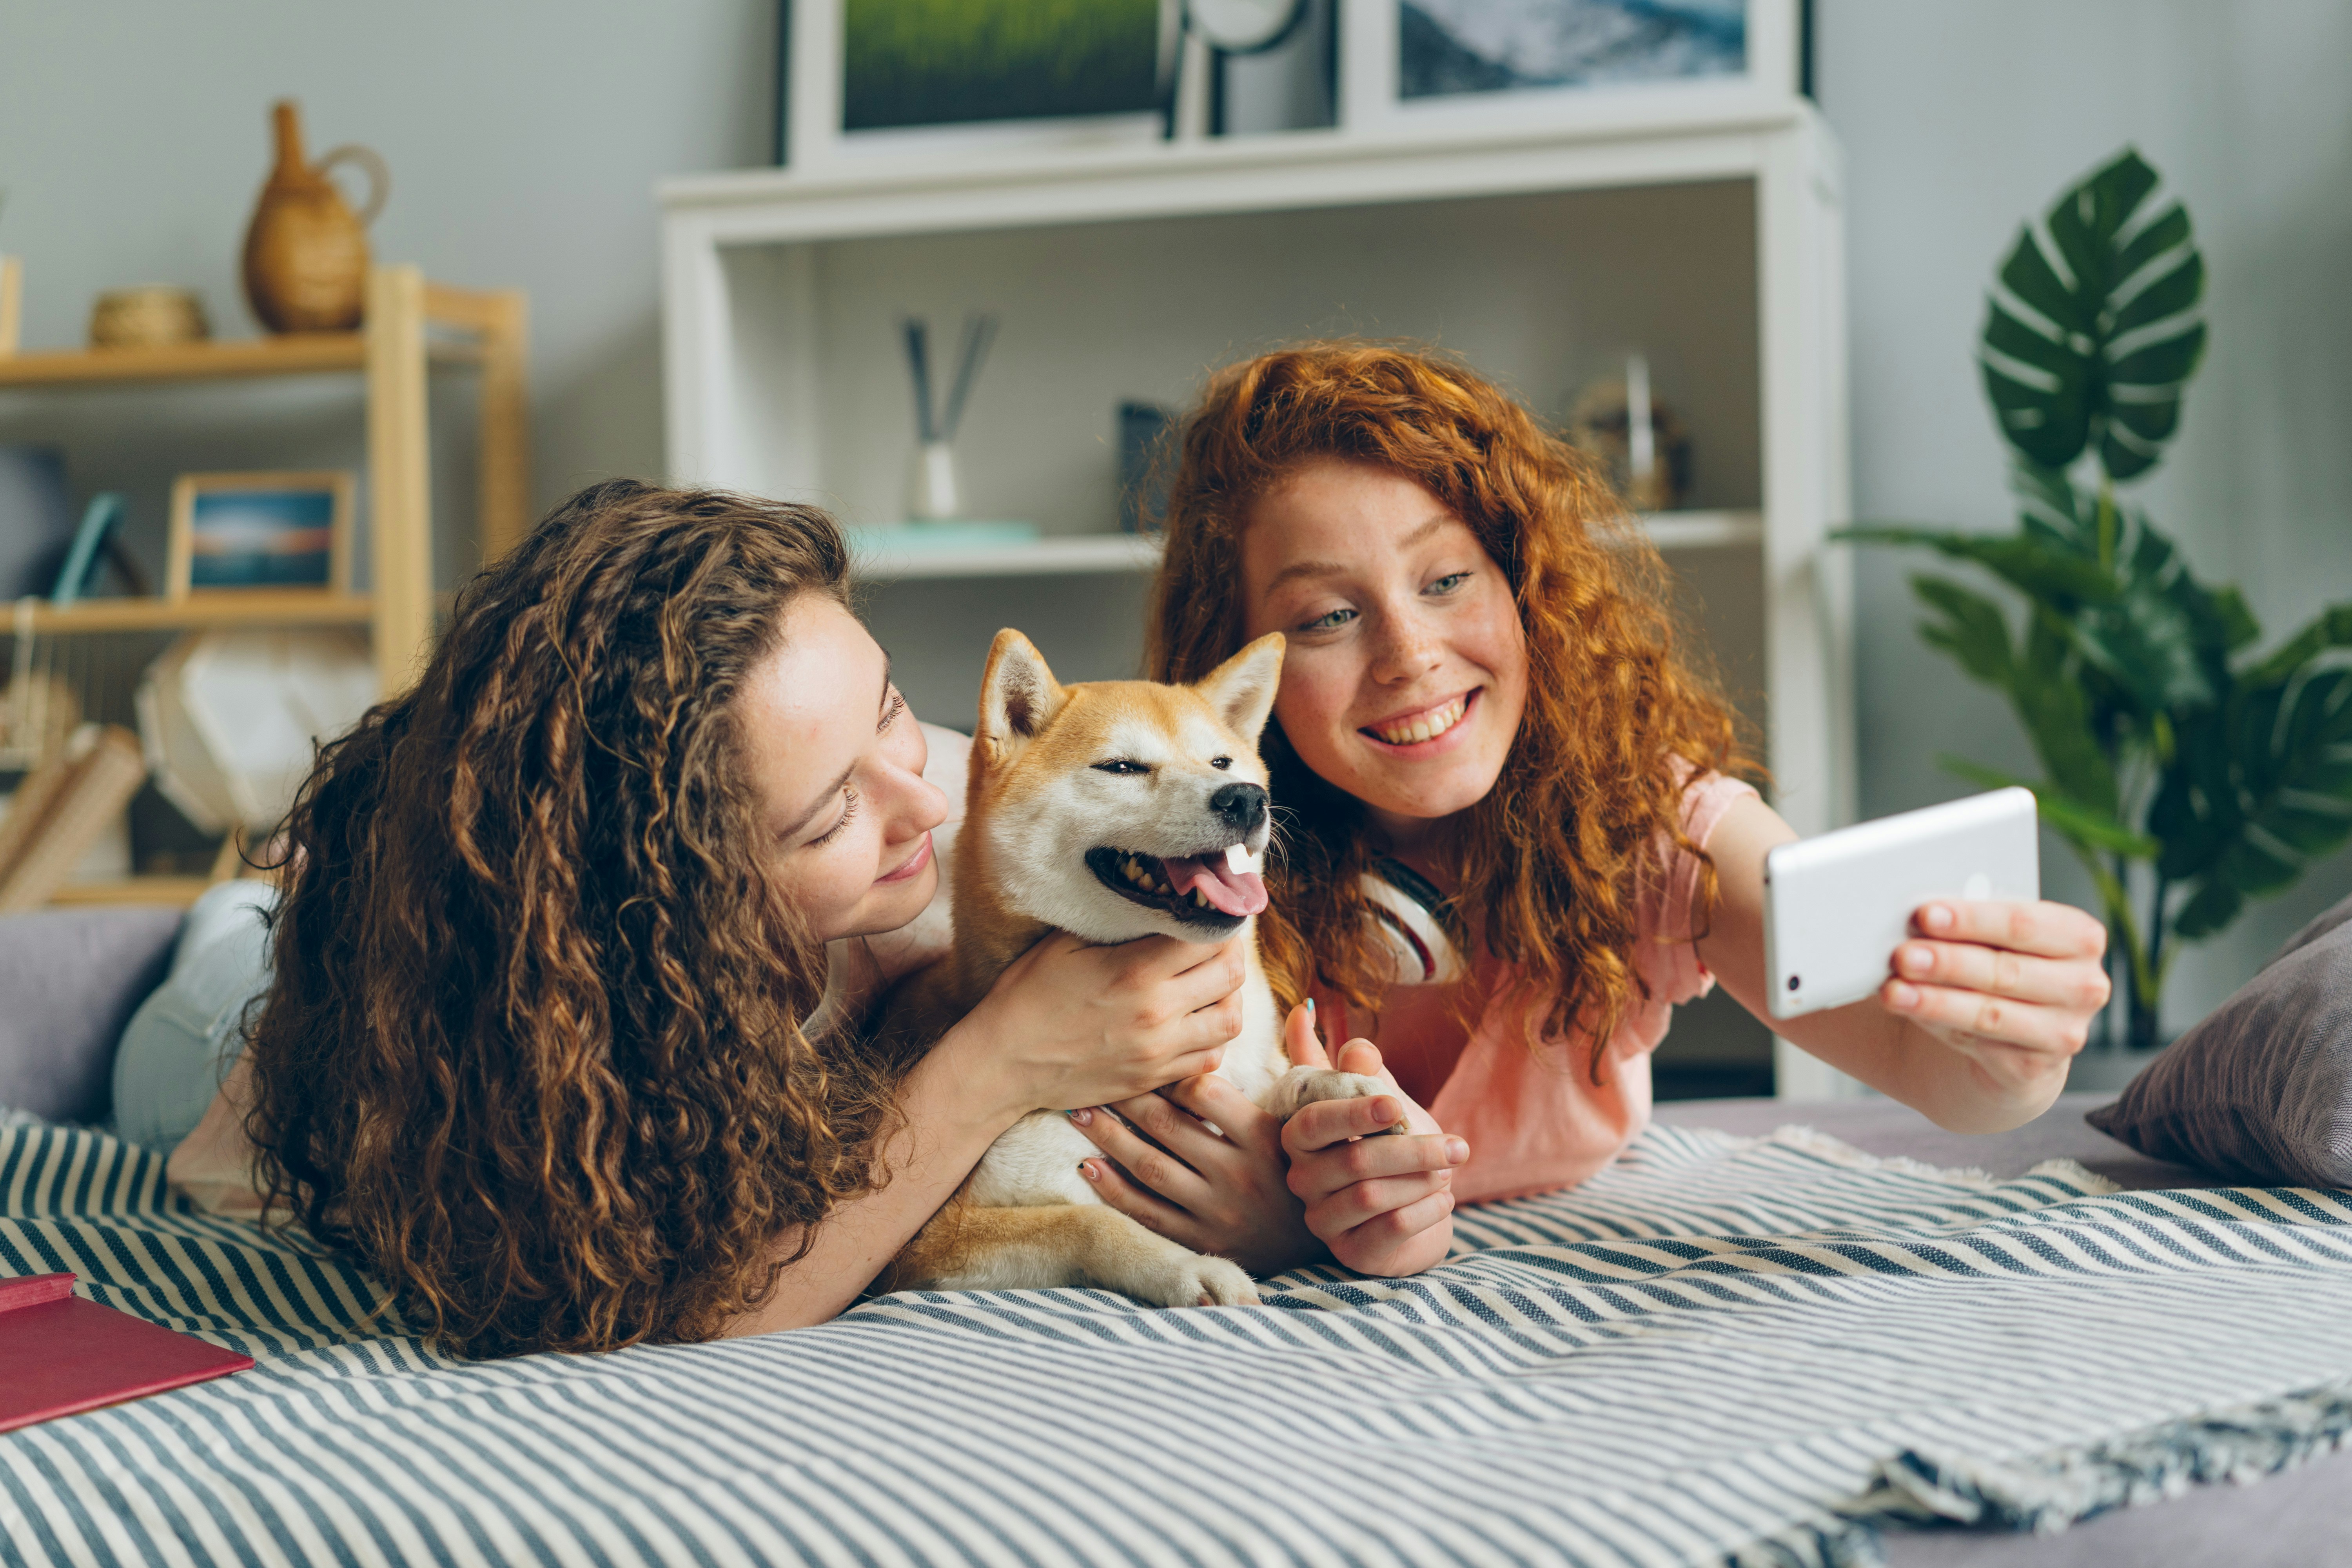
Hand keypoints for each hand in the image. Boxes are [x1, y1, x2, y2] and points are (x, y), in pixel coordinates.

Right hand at [942, 932, 1246, 1124]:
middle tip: (1215, 942)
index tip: (1211, 910)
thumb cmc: (1028, 995)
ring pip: (1230, 1020)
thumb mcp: (1066, 943)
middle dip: (1229, 952)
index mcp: (1135, 971)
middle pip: (1231, 975)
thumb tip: (1158, 897)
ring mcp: (1159, 1051)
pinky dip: (1213, 1038)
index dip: (1217, 918)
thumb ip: (1119, 922)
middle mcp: (1157, 1013)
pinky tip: (1196, 1021)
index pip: (1208, 936)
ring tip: (1211, 982)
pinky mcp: (1155, 1079)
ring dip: (1228, 996)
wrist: (1004, 1064)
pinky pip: (1210, 1059)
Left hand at [1067, 1075, 1316, 1276]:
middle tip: (1092, 1074)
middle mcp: (1238, 1174)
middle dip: (1123, 1097)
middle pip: (1166, 1126)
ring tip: (1077, 1111)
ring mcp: (1216, 1212)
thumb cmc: (1318, 1166)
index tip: (1145, 1055)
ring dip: (1107, 1137)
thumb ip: (1308, 1058)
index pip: (1205, 1093)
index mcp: (1264, 1136)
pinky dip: (1113, 1190)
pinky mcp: (1201, 1242)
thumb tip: (1303, 1007)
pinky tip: (1088, 1166)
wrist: (1334, 1240)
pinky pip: (1147, 1213)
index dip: (1169, 1071)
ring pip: (1148, 1167)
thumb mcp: (1320, 1113)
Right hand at [1280, 1004, 1462, 1277]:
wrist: (1415, 1210)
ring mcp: (1323, 1220)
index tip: (1398, 1105)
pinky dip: (1425, 1211)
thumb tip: (1307, 1010)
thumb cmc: (1392, 1147)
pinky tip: (1445, 1199)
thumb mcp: (1379, 1101)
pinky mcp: (1350, 1253)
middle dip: (1414, 1150)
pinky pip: (1388, 1230)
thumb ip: (1351, 1065)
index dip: (1354, 1112)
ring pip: (1371, 1197)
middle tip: (1459, 1146)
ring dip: (1421, 1180)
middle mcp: (1302, 1179)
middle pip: (1353, 1161)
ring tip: (1450, 1171)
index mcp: (1300, 1136)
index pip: (1313, 1121)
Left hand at [1880, 900, 2109, 1094]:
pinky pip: (1977, 1043)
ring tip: (1892, 990)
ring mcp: (2064, 1031)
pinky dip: (1936, 1025)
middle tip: (1902, 954)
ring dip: (1935, 1001)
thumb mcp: (1994, 938)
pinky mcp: (2035, 1068)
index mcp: (2079, 937)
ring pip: (1989, 1014)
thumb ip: (1972, 925)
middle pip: (2005, 970)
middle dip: (1948, 962)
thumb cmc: (1997, 965)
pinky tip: (1909, 1011)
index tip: (1925, 914)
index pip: (2023, 923)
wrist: (2011, 1033)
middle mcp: (2083, 986)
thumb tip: (1919, 917)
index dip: (1972, 920)